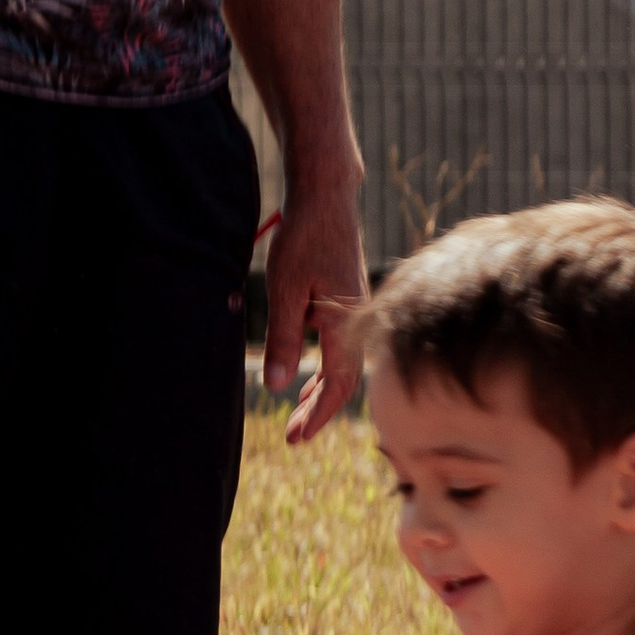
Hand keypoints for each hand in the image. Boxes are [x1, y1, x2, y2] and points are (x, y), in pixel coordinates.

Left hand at [265, 180, 371, 441]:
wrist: (326, 197)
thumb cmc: (304, 237)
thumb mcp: (285, 290)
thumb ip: (284, 338)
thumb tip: (278, 386)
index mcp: (344, 324)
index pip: (337, 385)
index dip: (317, 415)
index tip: (297, 437)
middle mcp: (356, 323)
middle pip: (343, 382)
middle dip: (317, 411)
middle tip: (293, 436)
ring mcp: (355, 313)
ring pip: (342, 366)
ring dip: (320, 392)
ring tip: (299, 414)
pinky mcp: (348, 303)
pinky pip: (340, 347)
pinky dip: (324, 369)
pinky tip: (307, 376)